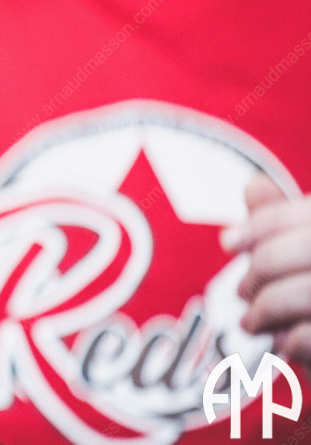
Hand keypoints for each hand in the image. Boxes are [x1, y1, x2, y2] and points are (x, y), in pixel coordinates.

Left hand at [224, 175, 310, 364]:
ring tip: (252, 323)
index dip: (264, 225)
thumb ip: (287, 226)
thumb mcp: (308, 259)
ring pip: (308, 294)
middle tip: (241, 293)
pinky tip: (283, 345)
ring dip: (266, 309)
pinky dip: (291, 340)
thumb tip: (255, 186)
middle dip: (261, 270)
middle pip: (309, 249)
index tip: (228, 242)